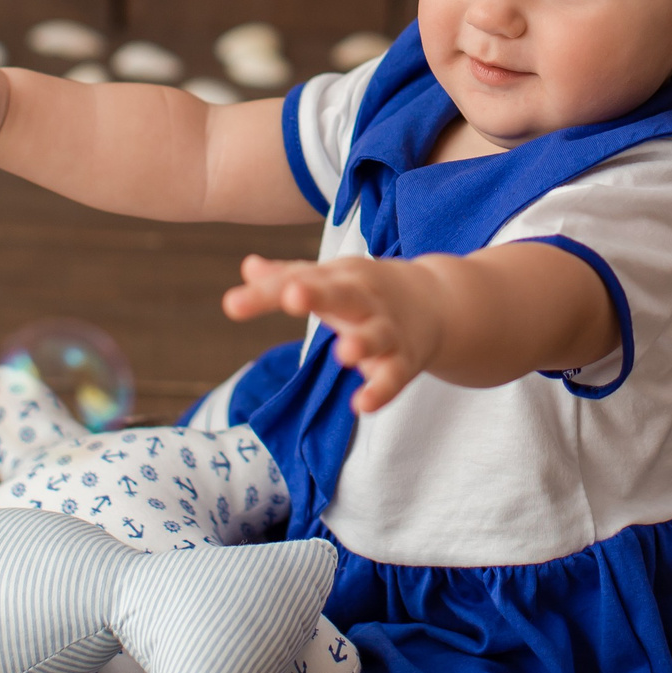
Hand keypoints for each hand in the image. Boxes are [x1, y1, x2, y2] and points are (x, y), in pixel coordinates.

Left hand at [222, 255, 444, 413]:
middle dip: (318, 293)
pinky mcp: (404, 361)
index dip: (265, 294)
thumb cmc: (367, 292)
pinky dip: (380, 391)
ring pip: (374, 336)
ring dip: (360, 343)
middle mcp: (364, 299)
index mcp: (340, 277)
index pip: (297, 282)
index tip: (232, 304)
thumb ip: (287, 277)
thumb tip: (247, 267)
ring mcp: (387, 330)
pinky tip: (362, 405)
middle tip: (292, 296)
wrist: (439, 302)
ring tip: (342, 354)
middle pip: (341, 294)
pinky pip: (393, 377)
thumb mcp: (331, 279)